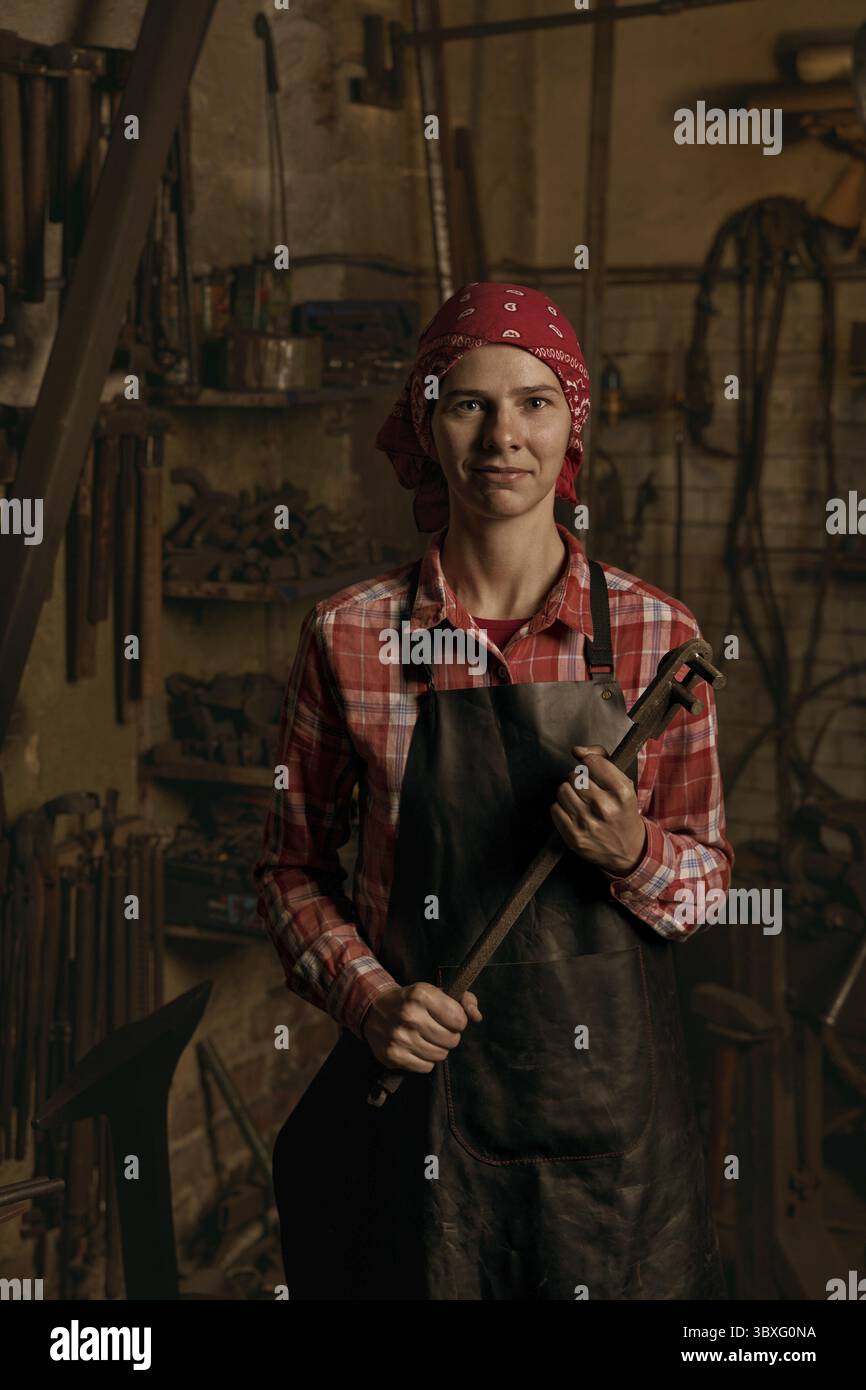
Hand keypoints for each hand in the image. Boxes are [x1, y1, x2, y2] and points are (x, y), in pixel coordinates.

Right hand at [361, 982, 481, 1071]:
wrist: (374, 1009)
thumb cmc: (412, 1000)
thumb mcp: (436, 991)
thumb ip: (464, 999)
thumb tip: (477, 1017)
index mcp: (422, 995)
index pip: (459, 1019)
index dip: (458, 1020)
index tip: (449, 1017)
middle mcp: (409, 1016)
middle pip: (451, 1040)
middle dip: (449, 1036)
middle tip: (437, 1029)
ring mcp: (400, 1037)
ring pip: (440, 1056)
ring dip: (438, 1049)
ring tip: (426, 1038)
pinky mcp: (393, 1056)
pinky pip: (426, 1067)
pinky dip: (425, 1060)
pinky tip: (416, 1047)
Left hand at [551, 743, 646, 876]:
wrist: (629, 851)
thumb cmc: (623, 812)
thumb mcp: (623, 783)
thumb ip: (602, 758)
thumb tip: (576, 750)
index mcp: (621, 792)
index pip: (591, 761)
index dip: (590, 764)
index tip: (594, 771)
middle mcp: (605, 808)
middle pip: (574, 776)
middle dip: (579, 779)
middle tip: (588, 790)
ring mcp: (588, 824)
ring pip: (562, 790)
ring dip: (569, 792)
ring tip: (580, 800)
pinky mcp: (574, 837)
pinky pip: (555, 809)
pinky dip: (562, 808)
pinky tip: (574, 813)